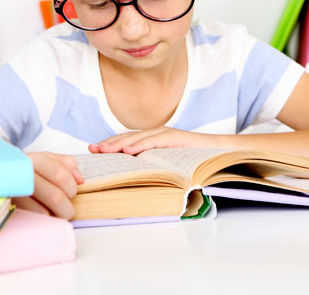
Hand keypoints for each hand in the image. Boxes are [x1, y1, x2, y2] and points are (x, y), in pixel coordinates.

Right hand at [12, 152, 83, 218]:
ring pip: (44, 211)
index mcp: (35, 159)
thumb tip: (80, 179)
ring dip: (57, 215)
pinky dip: (44, 219)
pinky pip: (34, 218)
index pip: (61, 174)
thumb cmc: (29, 171)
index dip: (71, 187)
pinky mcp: (10, 206)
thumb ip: (66, 165)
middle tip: (67, 208)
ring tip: (59, 214)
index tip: (72, 193)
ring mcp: (15, 192)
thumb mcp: (47, 160)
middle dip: (66, 207)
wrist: (0, 178)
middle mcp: (23, 174)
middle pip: (55, 196)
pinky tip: (45, 216)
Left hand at [88, 127, 222, 154]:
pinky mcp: (175, 138)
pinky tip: (128, 151)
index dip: (109, 144)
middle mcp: (156, 133)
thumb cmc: (192, 160)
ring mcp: (165, 134)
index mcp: (152, 139)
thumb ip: (150, 163)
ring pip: (137, 138)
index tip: (93, 150)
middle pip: (127, 137)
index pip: (126, 140)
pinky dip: (140, 145)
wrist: (217, 151)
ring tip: (104, 150)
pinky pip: (154, 141)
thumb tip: (132, 175)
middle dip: (109, 143)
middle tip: (92, 150)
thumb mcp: (166, 162)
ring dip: (119, 144)